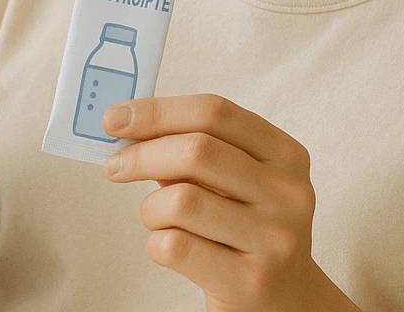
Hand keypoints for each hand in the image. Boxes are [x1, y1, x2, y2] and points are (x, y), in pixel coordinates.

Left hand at [101, 94, 357, 311]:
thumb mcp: (233, 181)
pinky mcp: (250, 282)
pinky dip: (156, 243)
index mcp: (285, 155)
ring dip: (151, 208)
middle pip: (197, 152)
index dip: (157, 111)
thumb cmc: (244, 228)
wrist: (285, 299)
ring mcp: (274, 239)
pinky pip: (176, 247)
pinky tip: (168, 246)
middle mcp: (288, 194)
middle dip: (142, 155)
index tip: (115, 118)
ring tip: (155, 218)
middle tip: (114, 166)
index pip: (214, 113)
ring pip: (182, 201)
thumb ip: (190, 150)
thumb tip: (126, 124)